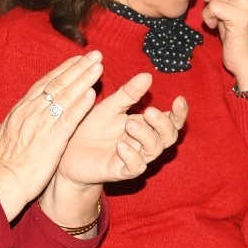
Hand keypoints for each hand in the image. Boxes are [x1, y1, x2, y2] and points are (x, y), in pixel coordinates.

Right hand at [0, 52, 104, 216]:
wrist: (1, 182)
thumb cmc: (4, 162)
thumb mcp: (6, 132)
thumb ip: (19, 118)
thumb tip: (24, 109)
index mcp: (21, 109)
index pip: (45, 83)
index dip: (63, 69)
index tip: (77, 59)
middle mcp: (31, 111)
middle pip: (58, 84)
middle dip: (78, 68)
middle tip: (95, 55)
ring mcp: (41, 124)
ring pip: (65, 96)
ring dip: (84, 80)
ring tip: (98, 68)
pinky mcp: (52, 140)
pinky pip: (69, 119)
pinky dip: (81, 106)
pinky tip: (92, 95)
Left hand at [55, 71, 187, 185]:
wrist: (68, 151)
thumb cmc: (91, 127)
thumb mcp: (109, 106)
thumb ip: (128, 94)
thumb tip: (147, 76)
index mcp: (144, 125)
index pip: (171, 121)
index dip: (179, 113)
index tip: (179, 99)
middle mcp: (143, 142)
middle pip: (169, 137)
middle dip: (164, 124)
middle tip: (149, 111)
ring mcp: (133, 158)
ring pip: (154, 151)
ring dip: (146, 136)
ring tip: (129, 124)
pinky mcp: (120, 171)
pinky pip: (135, 167)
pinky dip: (131, 156)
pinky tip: (120, 145)